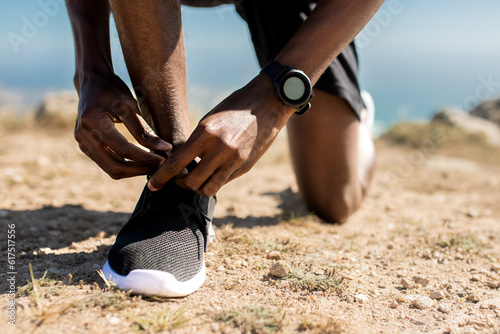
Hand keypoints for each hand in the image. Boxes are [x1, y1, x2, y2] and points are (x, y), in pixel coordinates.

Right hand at [74, 73, 171, 178]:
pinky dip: (125, 166)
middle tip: (160, 166)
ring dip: (133, 171)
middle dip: (140, 169)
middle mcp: (83, 135)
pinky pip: (107, 164)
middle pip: (115, 167)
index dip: (145, 158)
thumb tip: (166, 149)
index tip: (163, 159)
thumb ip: (145, 130)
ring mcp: (81, 143)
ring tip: (153, 164)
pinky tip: (141, 161)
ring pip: (111, 170)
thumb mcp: (130, 105)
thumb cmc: (112, 90)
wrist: (91, 83)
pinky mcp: (85, 147)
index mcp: (93, 121)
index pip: (123, 149)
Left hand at [148, 74, 294, 195]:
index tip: (152, 185)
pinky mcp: (245, 166)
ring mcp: (235, 160)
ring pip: (208, 189)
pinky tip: (212, 172)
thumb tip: (181, 163)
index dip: (161, 177)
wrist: (267, 103)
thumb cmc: (233, 108)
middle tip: (178, 178)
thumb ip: (196, 143)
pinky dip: (214, 181)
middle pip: (191, 182)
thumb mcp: (210, 120)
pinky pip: (223, 182)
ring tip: (195, 178)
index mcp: (205, 133)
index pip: (176, 163)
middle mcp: (220, 149)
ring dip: (198, 187)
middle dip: (180, 184)